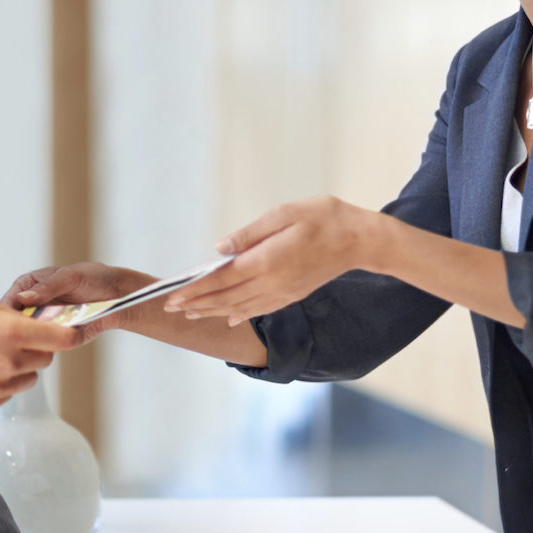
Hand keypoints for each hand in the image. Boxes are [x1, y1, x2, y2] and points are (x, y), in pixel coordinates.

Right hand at [0, 297, 82, 414]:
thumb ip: (10, 317)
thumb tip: (29, 323)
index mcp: (11, 333)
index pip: (62, 339)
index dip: (70, 335)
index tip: (71, 333)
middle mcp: (9, 363)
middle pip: (45, 360)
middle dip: (37, 349)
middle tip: (16, 340)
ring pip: (27, 380)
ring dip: (18, 369)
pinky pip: (5, 394)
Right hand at [2, 262, 156, 343]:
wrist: (117, 295)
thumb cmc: (93, 277)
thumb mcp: (70, 276)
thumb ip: (48, 287)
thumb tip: (25, 297)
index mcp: (29, 286)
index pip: (8, 302)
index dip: (4, 314)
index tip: (4, 325)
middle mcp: (33, 306)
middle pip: (14, 324)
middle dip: (14, 333)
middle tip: (19, 339)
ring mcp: (44, 323)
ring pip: (28, 338)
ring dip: (30, 343)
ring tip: (35, 343)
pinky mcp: (56, 336)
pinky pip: (47, 346)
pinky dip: (47, 348)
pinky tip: (48, 348)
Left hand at [164, 196, 386, 325]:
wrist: (362, 240)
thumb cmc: (325, 218)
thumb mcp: (285, 213)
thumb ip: (250, 233)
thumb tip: (219, 249)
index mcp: (267, 260)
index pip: (222, 279)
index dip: (195, 289)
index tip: (173, 295)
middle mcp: (273, 282)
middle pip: (226, 298)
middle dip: (197, 304)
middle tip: (171, 308)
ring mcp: (284, 292)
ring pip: (241, 307)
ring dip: (214, 311)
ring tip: (192, 313)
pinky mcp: (293, 295)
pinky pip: (261, 309)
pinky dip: (241, 315)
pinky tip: (230, 318)